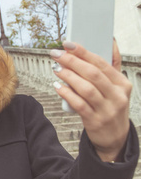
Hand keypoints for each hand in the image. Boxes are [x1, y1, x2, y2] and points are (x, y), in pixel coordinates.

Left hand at [50, 40, 131, 161]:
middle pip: (93, 74)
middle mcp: (117, 96)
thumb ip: (112, 65)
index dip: (83, 52)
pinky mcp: (95, 121)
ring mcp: (107, 110)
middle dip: (72, 61)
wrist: (115, 137)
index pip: (102, 63)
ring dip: (68, 76)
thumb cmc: (111, 106)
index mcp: (123, 84)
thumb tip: (110, 41)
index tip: (68, 44)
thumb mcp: (117, 87)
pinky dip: (67, 94)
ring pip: (86, 89)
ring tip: (56, 68)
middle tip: (56, 54)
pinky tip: (57, 86)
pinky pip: (79, 105)